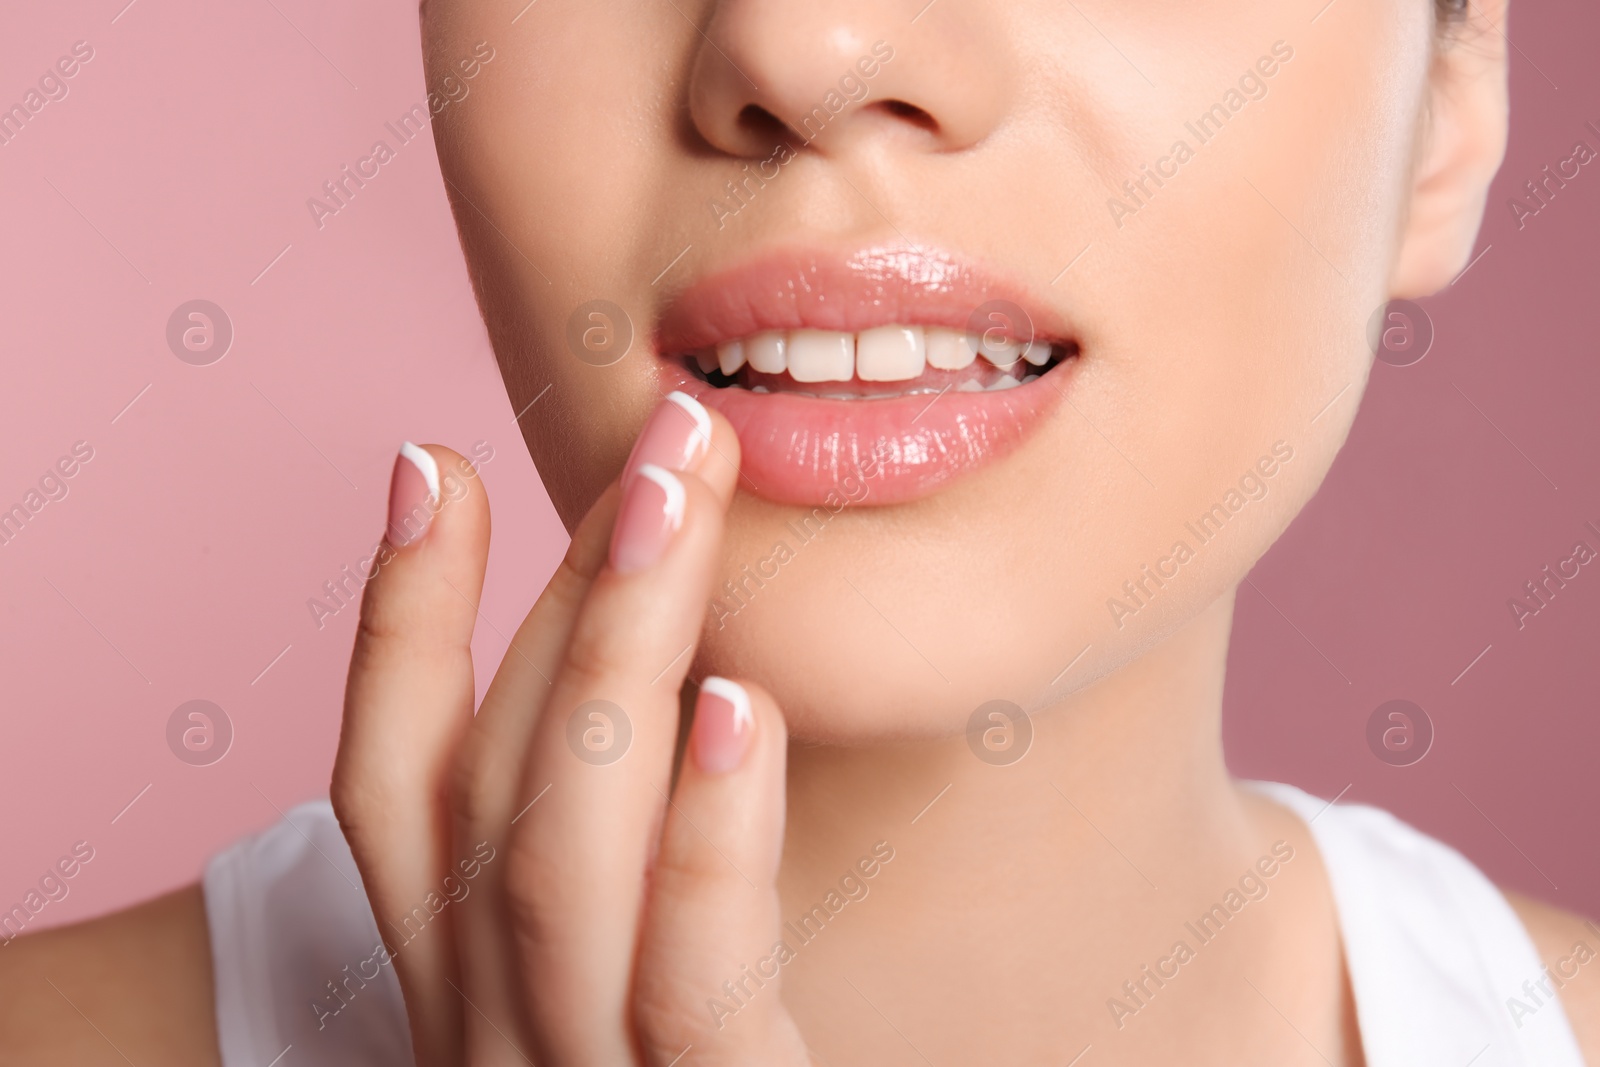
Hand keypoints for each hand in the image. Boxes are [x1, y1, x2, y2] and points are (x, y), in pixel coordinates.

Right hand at [331, 395, 812, 1065]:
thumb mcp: (637, 971)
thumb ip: (633, 851)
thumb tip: (682, 675)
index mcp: (469, 983)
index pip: (394, 784)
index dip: (398, 622)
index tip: (429, 464)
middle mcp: (492, 1031)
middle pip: (493, 782)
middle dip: (564, 590)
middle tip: (657, 433)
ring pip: (558, 856)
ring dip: (615, 659)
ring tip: (678, 497)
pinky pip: (687, 984)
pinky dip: (703, 838)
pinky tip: (738, 701)